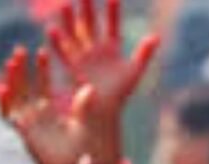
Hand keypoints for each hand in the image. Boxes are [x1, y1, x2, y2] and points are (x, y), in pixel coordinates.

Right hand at [0, 47, 86, 163]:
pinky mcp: (22, 130)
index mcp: (49, 108)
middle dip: (22, 68)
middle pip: (25, 85)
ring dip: (12, 79)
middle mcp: (35, 112)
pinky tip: (4, 90)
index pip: (42, 83)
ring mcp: (27, 120)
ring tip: (11, 62)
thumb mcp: (82, 123)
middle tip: (21, 50)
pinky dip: (6, 102)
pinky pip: (10, 114)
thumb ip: (83, 106)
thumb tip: (91, 88)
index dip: (41, 69)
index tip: (43, 52)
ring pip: (15, 95)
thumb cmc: (75, 147)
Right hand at [49, 0, 158, 124]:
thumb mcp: (135, 70)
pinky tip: (52, 30)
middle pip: (90, 25)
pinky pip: (64, 54)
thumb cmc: (122, 90)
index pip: (112, 26)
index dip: (113, 13)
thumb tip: (156, 36)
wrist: (108, 108)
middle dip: (87, 10)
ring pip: (75, 35)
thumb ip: (144, 53)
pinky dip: (58, 43)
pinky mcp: (74, 68)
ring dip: (69, 21)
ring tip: (65, 5)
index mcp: (111, 48)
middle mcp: (95, 49)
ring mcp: (84, 57)